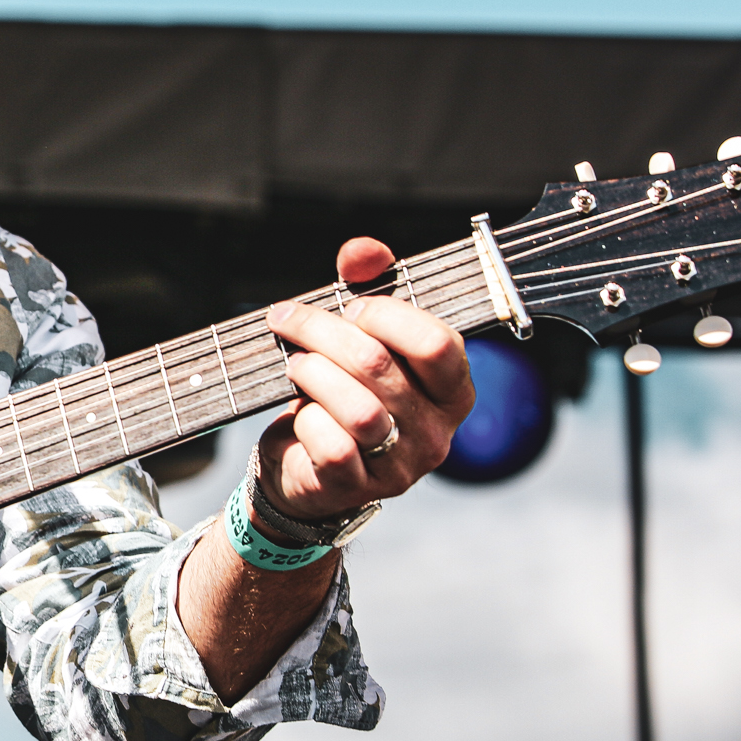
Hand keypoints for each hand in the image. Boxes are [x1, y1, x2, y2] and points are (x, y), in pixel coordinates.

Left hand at [260, 236, 474, 520]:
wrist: (305, 465)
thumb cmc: (340, 391)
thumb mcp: (358, 336)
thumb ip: (365, 284)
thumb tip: (362, 252)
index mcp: (451, 391)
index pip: (438, 344)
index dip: (387, 315)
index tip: (349, 307)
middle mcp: (435, 433)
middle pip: (381, 366)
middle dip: (323, 332)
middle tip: (289, 321)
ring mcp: (399, 466)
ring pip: (359, 409)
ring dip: (312, 373)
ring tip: (295, 365)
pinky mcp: (357, 487)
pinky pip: (331, 445)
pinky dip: (305, 420)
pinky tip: (299, 412)